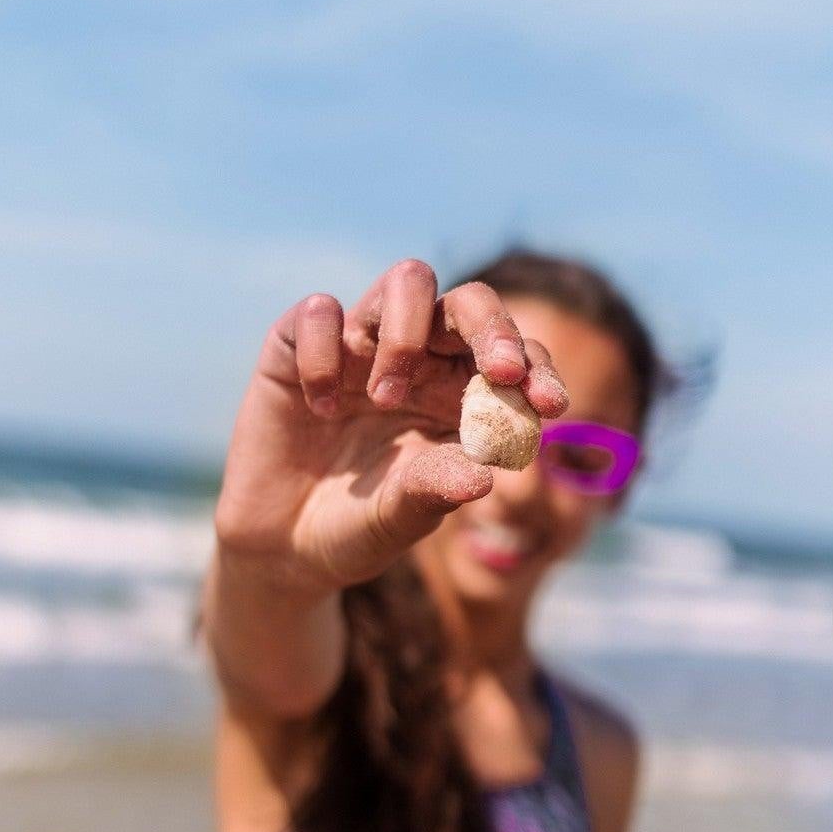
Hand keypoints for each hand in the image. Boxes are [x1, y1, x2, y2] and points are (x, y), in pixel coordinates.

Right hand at [213, 257, 568, 593]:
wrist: (283, 549)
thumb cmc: (359, 528)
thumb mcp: (401, 518)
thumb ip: (436, 491)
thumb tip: (485, 474)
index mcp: (460, 394)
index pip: (513, 358)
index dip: (536, 371)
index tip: (549, 407)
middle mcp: (418, 358)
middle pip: (469, 303)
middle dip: (494, 328)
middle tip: (501, 372)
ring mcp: (360, 345)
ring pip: (407, 282)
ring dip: (408, 335)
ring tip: (386, 398)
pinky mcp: (297, 346)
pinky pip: (319, 312)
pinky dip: (325, 353)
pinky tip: (321, 407)